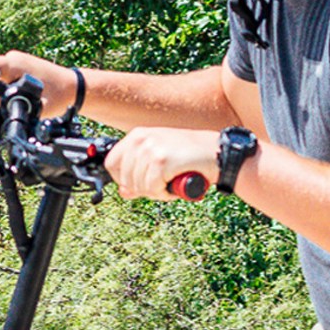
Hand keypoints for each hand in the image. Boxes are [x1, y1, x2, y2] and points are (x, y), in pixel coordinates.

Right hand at [0, 51, 70, 107]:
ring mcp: (17, 60)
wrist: (74, 88)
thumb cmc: (58, 95)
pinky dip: (5, 86)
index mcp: (14, 64)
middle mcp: (13, 58)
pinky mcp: (20, 65)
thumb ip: (8, 102)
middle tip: (5, 102)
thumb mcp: (33, 105)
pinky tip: (17, 94)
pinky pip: (4, 75)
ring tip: (17, 98)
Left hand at [105, 126, 223, 201]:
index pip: (112, 164)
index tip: (138, 185)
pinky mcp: (161, 161)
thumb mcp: (160, 160)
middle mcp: (141, 139)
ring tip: (172, 181)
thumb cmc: (190, 156)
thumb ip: (139, 173)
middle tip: (163, 184)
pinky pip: (152, 189)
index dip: (122, 180)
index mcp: (137, 135)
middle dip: (143, 189)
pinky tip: (176, 183)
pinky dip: (165, 194)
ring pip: (139, 187)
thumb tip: (124, 192)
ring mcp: (150, 149)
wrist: (217, 153)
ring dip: (156, 192)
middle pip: (125, 179)